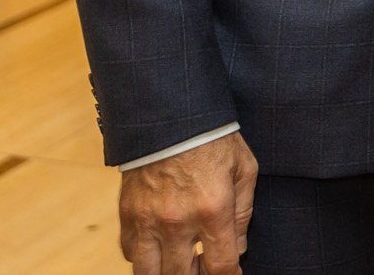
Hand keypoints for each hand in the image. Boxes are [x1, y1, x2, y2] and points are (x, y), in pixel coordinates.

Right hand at [119, 131, 257, 274]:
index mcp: (213, 209)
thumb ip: (243, 213)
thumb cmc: (214, 139)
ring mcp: (148, 220)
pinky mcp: (128, 213)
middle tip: (202, 266)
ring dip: (165, 274)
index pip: (221, 266)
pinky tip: (157, 248)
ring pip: (148, 273)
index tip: (231, 274)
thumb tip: (239, 248)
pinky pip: (129, 252)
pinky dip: (142, 257)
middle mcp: (178, 221)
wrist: (171, 115)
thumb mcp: (244, 169)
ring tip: (178, 266)